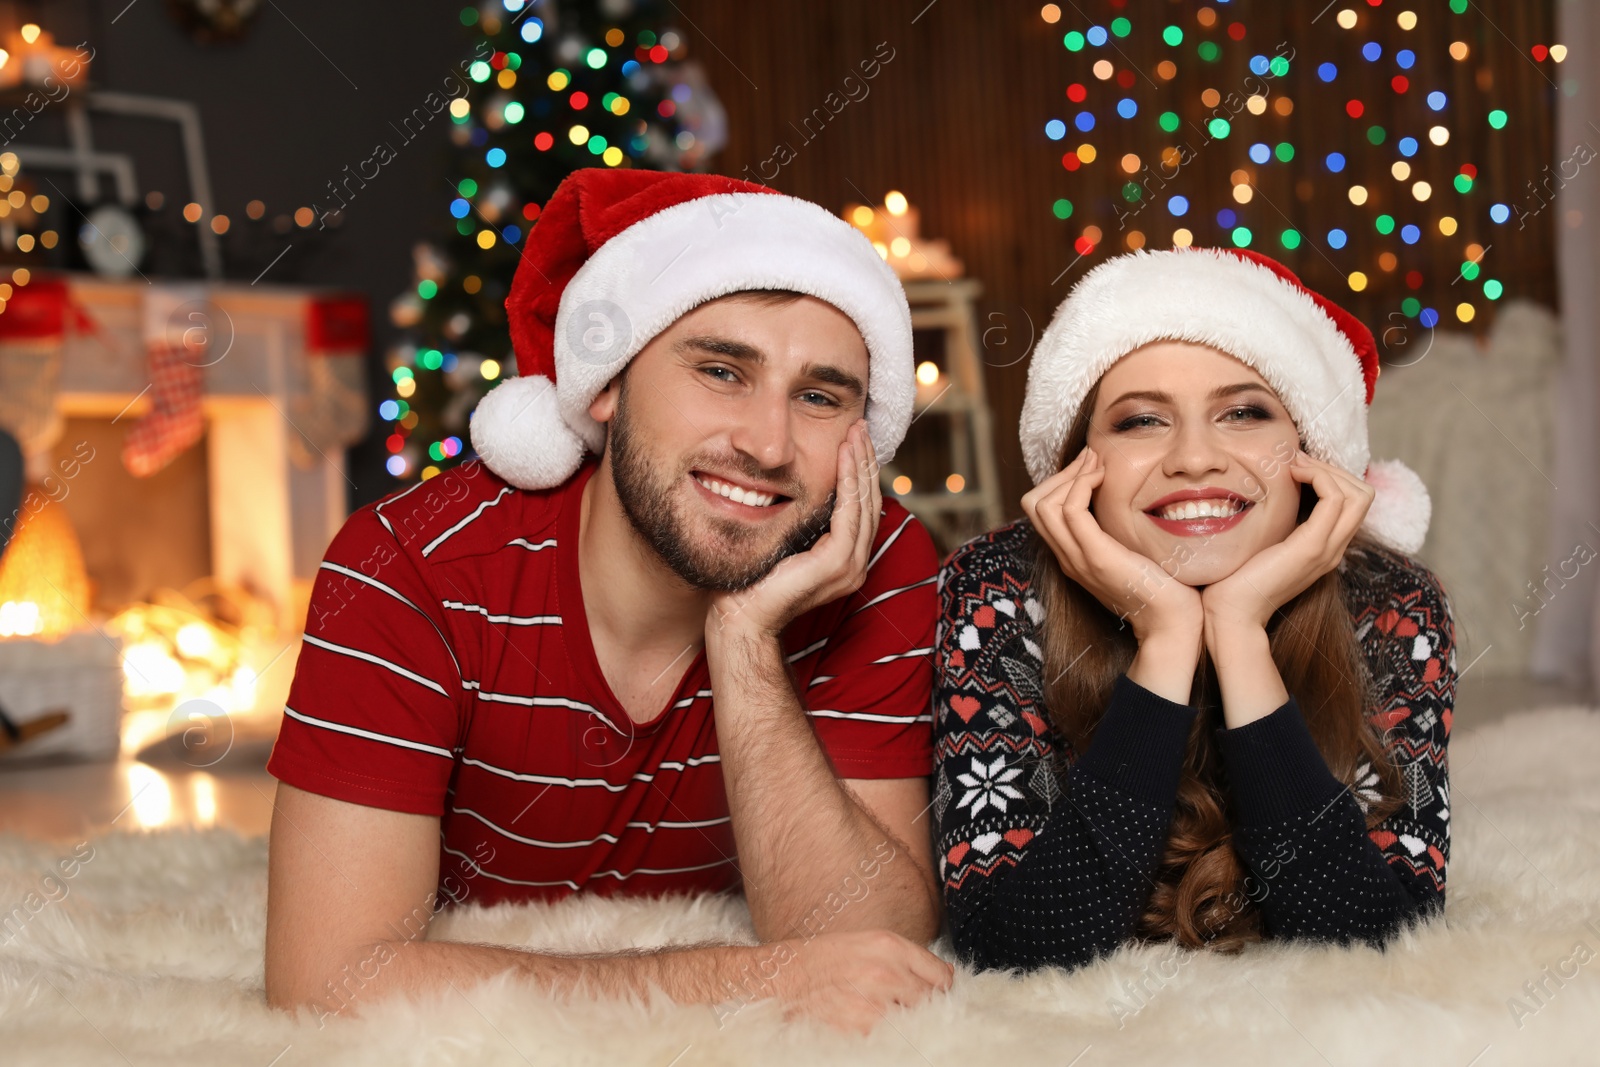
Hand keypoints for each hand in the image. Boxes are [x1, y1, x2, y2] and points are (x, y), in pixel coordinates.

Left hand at [707, 419, 881, 640]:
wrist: (740, 617)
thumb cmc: (752, 581)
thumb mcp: (783, 540)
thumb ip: (800, 520)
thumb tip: (798, 486)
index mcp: (844, 559)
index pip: (861, 508)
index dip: (861, 472)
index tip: (854, 439)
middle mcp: (854, 563)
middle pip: (869, 501)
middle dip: (866, 461)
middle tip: (861, 427)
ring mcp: (849, 566)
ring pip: (864, 503)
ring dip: (861, 464)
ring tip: (856, 434)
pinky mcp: (836, 563)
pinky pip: (849, 513)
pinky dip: (849, 481)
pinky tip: (844, 457)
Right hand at [767, 929, 953, 1033]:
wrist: (779, 978)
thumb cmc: (819, 959)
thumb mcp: (864, 943)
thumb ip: (904, 957)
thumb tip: (943, 976)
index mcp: (889, 946)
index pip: (940, 975)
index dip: (939, 986)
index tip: (933, 993)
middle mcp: (886, 973)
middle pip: (931, 1001)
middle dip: (921, 1005)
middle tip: (901, 1005)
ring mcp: (875, 1004)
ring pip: (913, 1022)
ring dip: (902, 1021)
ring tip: (878, 1013)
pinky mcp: (861, 1029)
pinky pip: (890, 1037)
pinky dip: (884, 1035)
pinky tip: (865, 1023)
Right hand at [1021, 446, 1203, 644]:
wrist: (1173, 625)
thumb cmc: (1165, 588)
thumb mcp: (1135, 552)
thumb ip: (1121, 532)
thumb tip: (1128, 501)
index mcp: (1073, 556)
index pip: (1041, 510)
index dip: (1061, 480)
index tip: (1092, 465)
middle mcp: (1068, 557)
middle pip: (1034, 504)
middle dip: (1061, 472)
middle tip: (1093, 459)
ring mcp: (1078, 559)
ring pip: (1043, 505)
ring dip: (1070, 474)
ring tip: (1098, 465)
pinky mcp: (1097, 558)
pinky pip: (1071, 511)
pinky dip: (1082, 485)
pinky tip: (1104, 479)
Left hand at [1201, 449, 1373, 636]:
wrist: (1231, 613)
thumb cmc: (1235, 578)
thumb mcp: (1263, 543)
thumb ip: (1275, 524)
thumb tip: (1268, 492)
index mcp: (1324, 547)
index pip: (1353, 502)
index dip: (1332, 476)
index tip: (1296, 466)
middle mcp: (1333, 548)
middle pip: (1363, 494)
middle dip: (1333, 468)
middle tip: (1297, 461)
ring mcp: (1326, 549)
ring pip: (1357, 493)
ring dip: (1326, 468)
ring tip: (1294, 465)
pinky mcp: (1311, 547)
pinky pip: (1334, 499)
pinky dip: (1318, 476)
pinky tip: (1290, 474)